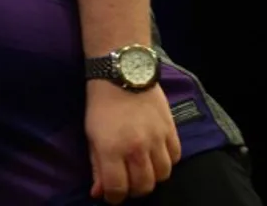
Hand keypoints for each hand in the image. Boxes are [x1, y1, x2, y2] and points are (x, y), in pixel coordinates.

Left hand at [86, 80, 181, 202]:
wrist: (123, 73)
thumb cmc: (100, 103)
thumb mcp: (91, 134)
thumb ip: (97, 165)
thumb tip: (98, 192)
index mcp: (111, 149)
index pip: (118, 188)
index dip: (113, 198)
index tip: (111, 196)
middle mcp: (136, 148)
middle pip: (143, 186)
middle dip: (133, 191)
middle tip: (126, 184)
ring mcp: (157, 139)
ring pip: (163, 176)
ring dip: (152, 178)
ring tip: (142, 170)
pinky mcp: (171, 130)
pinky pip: (175, 158)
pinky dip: (167, 162)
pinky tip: (156, 156)